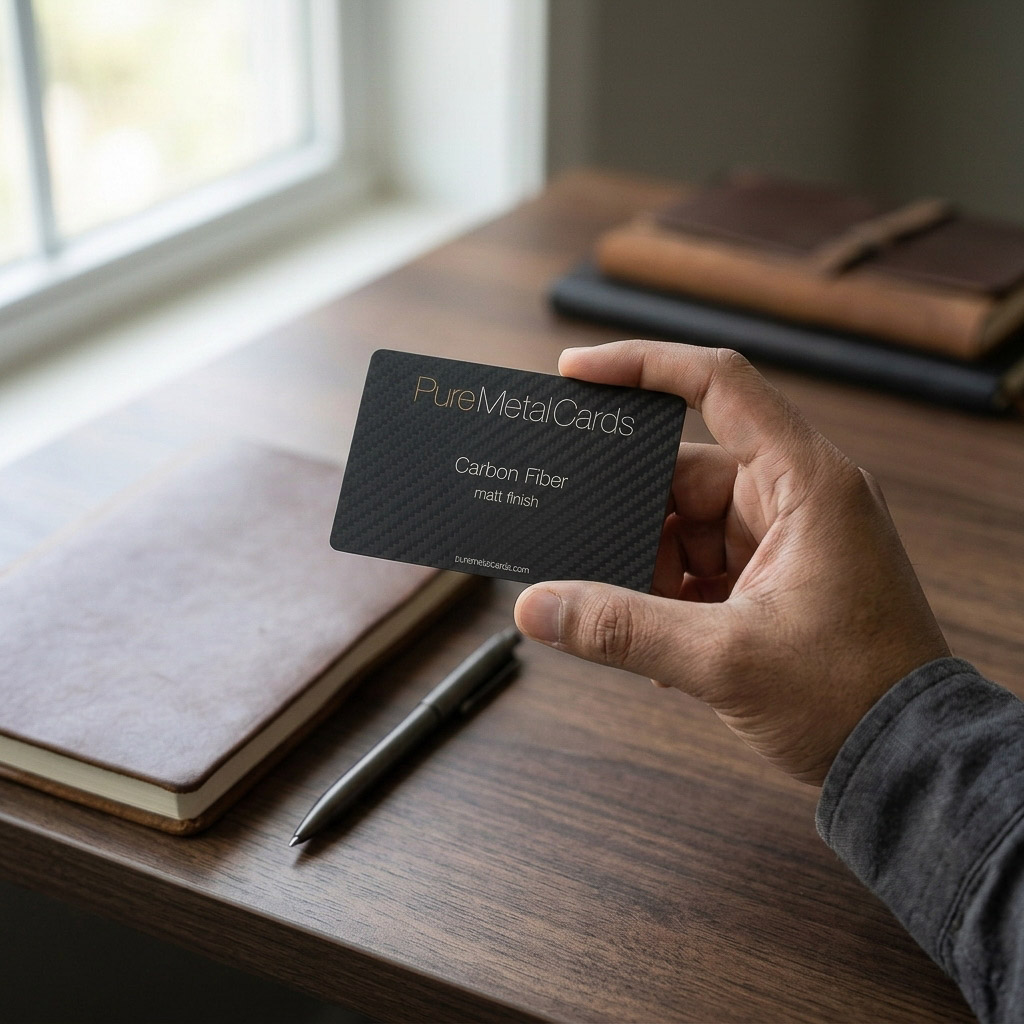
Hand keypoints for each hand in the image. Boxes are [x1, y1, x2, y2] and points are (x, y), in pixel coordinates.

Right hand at [514, 341, 948, 784]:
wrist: (905, 760)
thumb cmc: (852, 696)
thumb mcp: (724, 659)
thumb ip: (622, 630)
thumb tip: (537, 608)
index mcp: (803, 483)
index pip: (718, 385)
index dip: (643, 365)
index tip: (577, 373)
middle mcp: (794, 497)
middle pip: (682, 475)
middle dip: (631, 520)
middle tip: (583, 551)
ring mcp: (783, 538)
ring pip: (684, 527)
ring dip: (649, 571)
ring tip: (632, 619)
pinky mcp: (773, 576)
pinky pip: (699, 565)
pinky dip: (670, 596)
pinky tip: (659, 640)